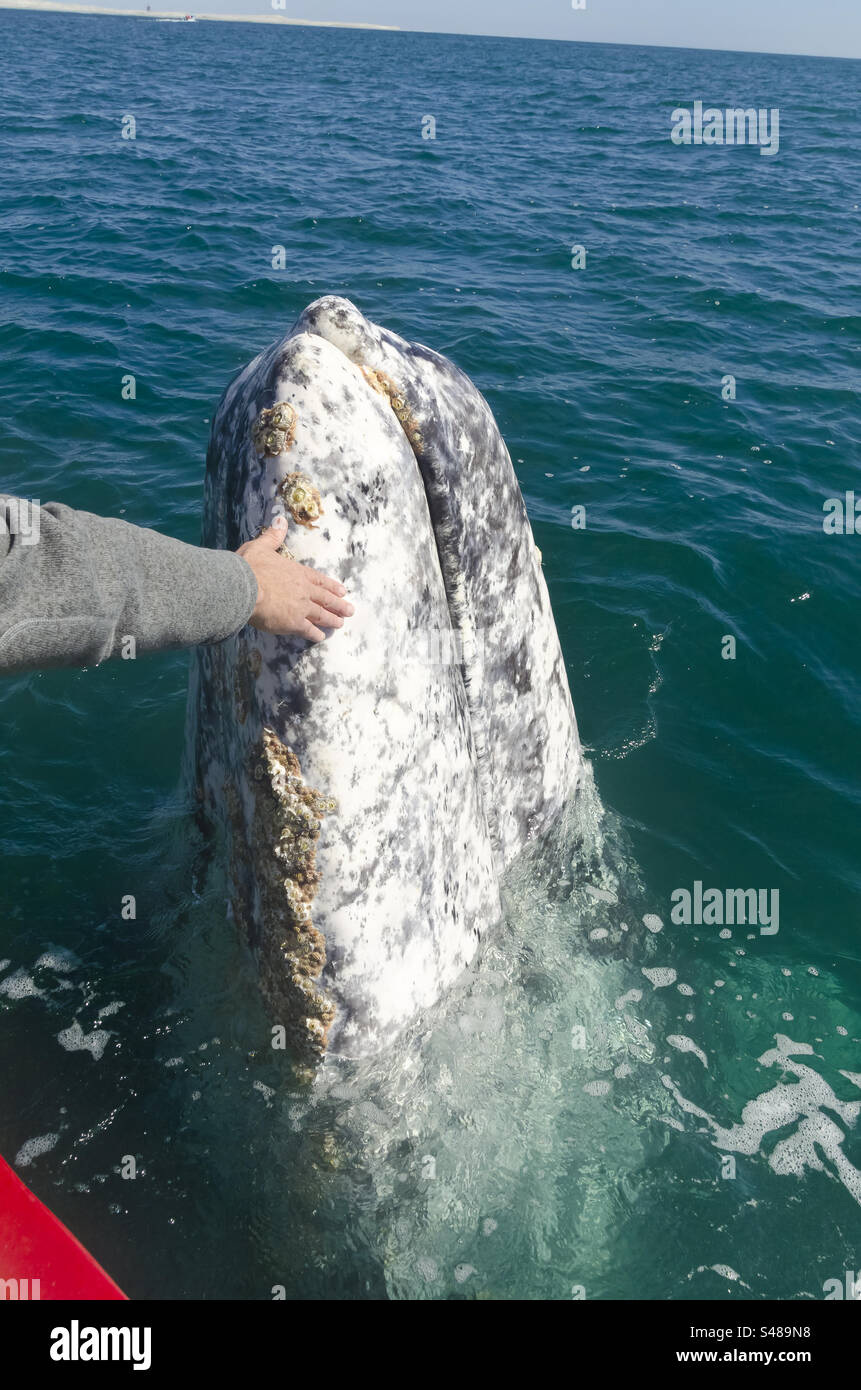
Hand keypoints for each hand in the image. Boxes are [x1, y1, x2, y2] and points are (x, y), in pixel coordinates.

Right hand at [237, 518, 353, 641]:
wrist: (244, 588)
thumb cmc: (250, 567)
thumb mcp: (261, 546)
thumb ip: (273, 536)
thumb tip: (280, 520)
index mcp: (297, 572)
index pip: (318, 579)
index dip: (331, 586)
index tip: (342, 591)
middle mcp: (303, 590)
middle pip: (325, 598)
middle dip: (338, 605)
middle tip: (350, 611)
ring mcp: (300, 607)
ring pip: (321, 614)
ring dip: (332, 619)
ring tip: (341, 624)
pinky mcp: (293, 623)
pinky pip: (308, 630)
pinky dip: (315, 634)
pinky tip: (320, 637)